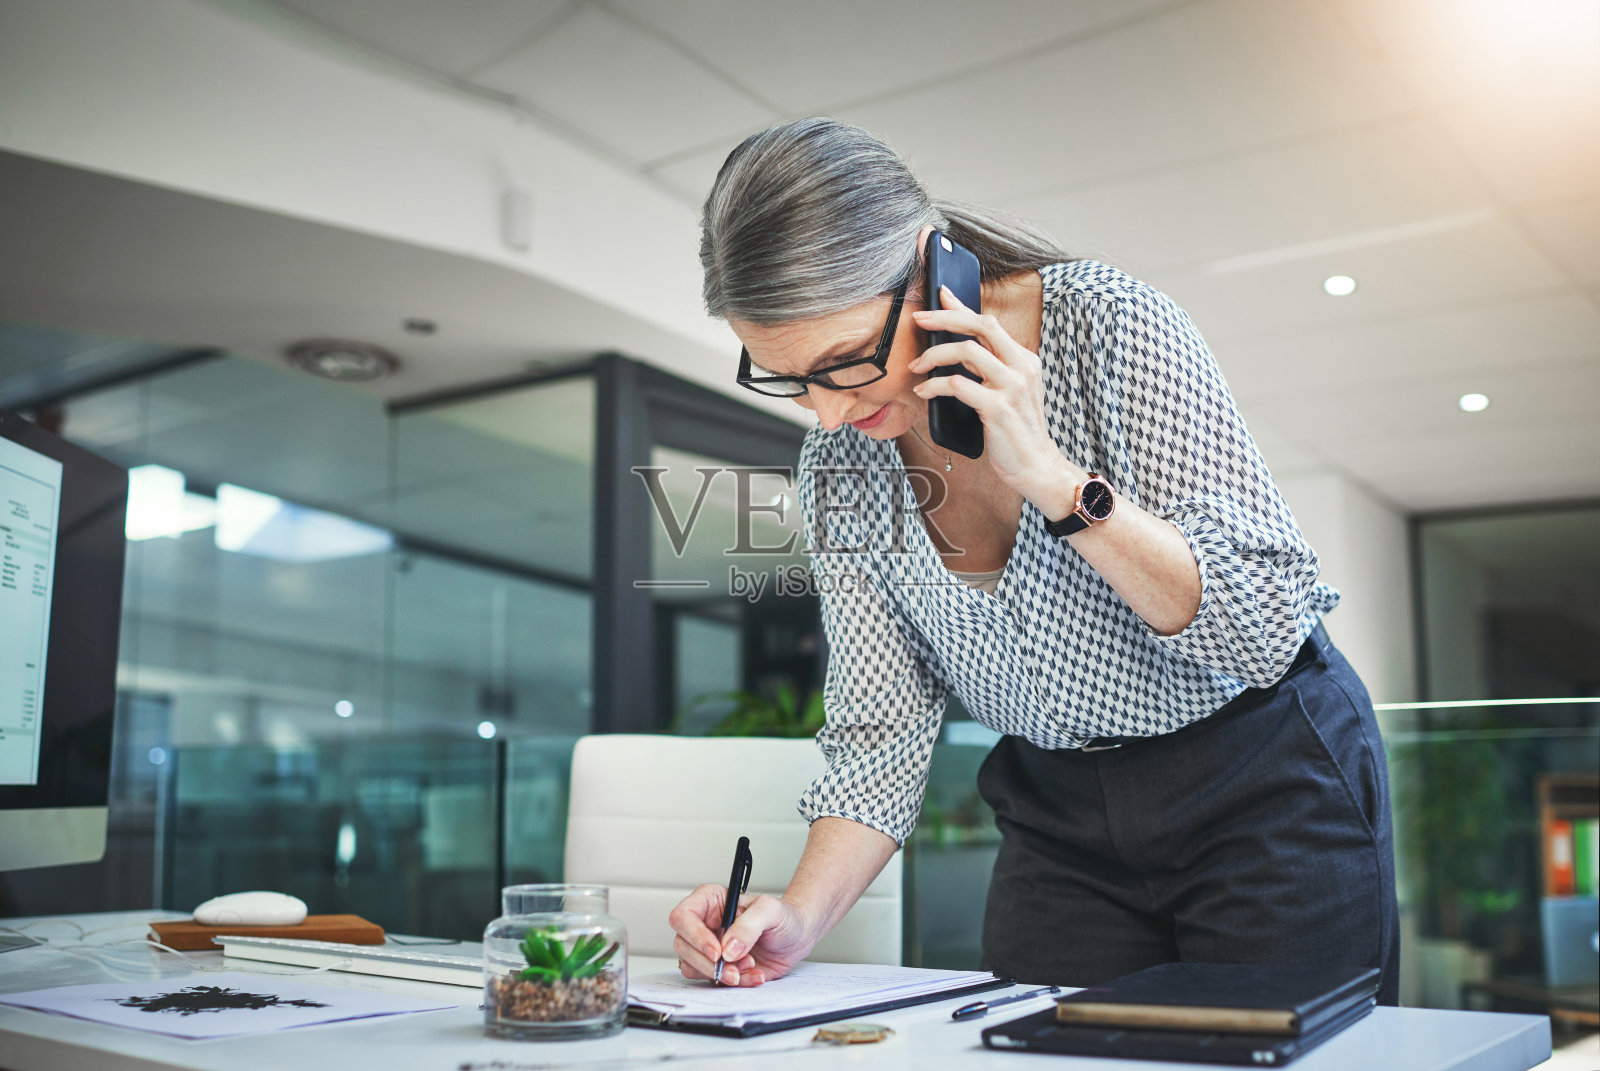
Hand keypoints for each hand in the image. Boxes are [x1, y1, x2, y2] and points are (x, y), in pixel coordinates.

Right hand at [667, 884, 816, 986]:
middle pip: (683, 946)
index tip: (717, 952)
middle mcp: (704, 924)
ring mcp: (708, 947)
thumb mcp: (770, 911)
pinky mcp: (717, 967)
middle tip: (734, 968)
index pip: (683, 917)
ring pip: (692, 966)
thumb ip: (748, 925)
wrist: (796, 938)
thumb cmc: (783, 917)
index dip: (695, 936)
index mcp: (710, 901)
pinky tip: (753, 974)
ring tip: (749, 966)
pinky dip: (734, 982)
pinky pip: (712, 980)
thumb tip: (727, 949)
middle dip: (709, 963)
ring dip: (721, 974)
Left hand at [910, 287, 1082, 505]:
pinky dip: (936, 385)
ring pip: (967, 351)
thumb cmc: (1015, 431)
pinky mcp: (999, 408)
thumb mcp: (1007, 392)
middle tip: (918, 319)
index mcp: (1024, 359)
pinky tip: (925, 391)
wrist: (1036, 466)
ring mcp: (1013, 386)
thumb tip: (956, 347)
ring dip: (935, 354)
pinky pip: (959, 385)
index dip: (962, 306)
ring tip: (917, 366)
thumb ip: (988, 369)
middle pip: (980, 325)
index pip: (989, 323)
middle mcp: (1022, 367)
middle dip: (945, 317)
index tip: (940, 293)